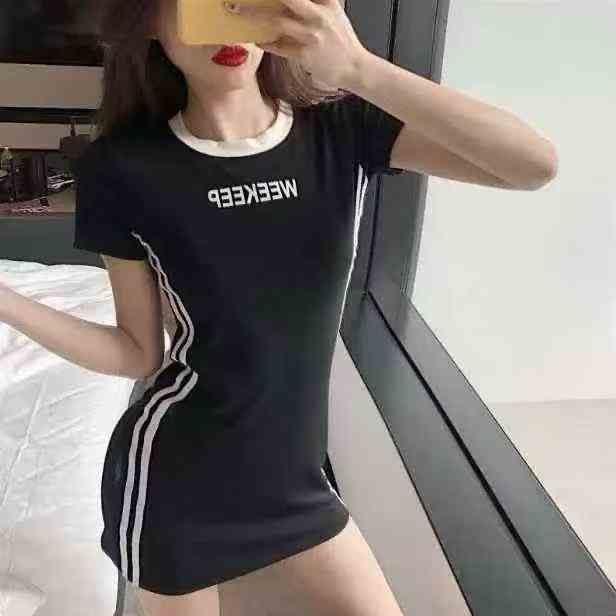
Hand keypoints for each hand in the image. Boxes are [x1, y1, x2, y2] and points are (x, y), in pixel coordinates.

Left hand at [224, 0, 367, 90]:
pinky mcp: (305, 53)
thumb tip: (288, 2)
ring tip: (235, 11)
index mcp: (325, 0)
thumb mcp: (332, 11)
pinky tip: (255, 39)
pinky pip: (279, 46)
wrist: (354, 66)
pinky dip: (265, 42)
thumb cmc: (340, 38)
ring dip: (253, 15)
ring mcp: (311, 34)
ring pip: (277, 20)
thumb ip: (315, 1)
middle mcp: (318, 14)